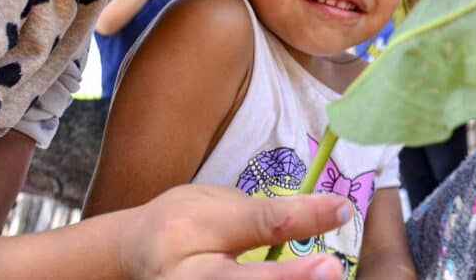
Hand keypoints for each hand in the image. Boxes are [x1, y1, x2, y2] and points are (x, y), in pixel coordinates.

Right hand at [121, 184, 352, 278]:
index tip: (342, 208)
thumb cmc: (183, 220)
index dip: (305, 216)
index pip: (258, 223)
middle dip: (289, 279)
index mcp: (191, 230)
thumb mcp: (215, 203)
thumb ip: (261, 214)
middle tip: (330, 268)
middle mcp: (186, 276)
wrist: (134, 254)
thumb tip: (323, 215)